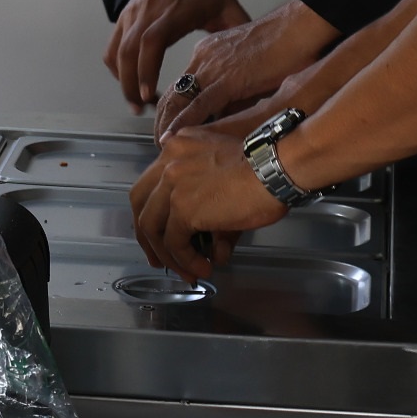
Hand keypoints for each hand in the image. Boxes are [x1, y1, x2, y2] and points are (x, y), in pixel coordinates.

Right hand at [103, 0, 246, 110]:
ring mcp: (132, 13)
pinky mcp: (124, 16)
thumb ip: (240, 34)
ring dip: (123, 80)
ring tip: (137, 103)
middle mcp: (148, 11)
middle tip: (143, 110)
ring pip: (116, 51)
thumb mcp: (228, 8)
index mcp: (174, 10)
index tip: (150, 94)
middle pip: (128, 51)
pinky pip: (112, 47)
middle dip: (131, 85)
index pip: (152, 40)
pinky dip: (116, 68)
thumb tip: (258, 64)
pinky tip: (129, 82)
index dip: (147, 69)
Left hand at [130, 123, 283, 279]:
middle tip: (159, 258)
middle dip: (147, 236)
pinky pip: (174, 242)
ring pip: (152, 227)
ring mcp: (172, 183)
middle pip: (140, 203)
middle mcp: (169, 160)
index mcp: (178, 146)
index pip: (151, 182)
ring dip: (168, 255)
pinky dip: (185, 260)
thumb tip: (210, 243)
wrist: (276, 167)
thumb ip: (209, 196)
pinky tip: (201, 268)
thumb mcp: (227, 172)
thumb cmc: (265, 166)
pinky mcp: (183, 207)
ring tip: (187, 271)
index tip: (160, 232)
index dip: (152, 211)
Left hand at [154, 1, 339, 137]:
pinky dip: (184, 122)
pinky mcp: (228, 78)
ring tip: (163, 147)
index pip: (183, 85)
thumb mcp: (252, 71)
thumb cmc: (287, 46)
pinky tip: (174, 137)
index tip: (169, 127)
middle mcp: (204, 58)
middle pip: (173, 92)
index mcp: (209, 53)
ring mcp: (213, 66)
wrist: (300, 26)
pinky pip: (199, 104)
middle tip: (160, 143)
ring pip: (178, 98)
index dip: (173, 108)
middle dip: (163, 119)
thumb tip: (228, 118)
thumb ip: (238, 93)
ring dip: (168, 124)